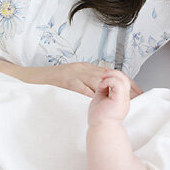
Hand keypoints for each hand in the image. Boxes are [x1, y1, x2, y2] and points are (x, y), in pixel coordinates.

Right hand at [22, 63, 142, 97]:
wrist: (29, 78)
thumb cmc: (50, 83)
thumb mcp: (71, 80)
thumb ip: (86, 85)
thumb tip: (102, 95)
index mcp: (85, 69)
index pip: (110, 74)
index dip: (126, 82)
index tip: (140, 92)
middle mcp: (82, 69)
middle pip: (109, 76)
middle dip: (125, 86)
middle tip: (140, 97)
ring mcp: (73, 74)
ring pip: (97, 80)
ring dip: (112, 90)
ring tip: (126, 100)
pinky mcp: (64, 80)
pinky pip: (79, 87)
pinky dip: (91, 94)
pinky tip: (100, 101)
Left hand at [88, 69, 134, 125]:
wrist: (99, 128)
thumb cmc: (99, 117)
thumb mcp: (101, 98)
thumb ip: (104, 89)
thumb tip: (103, 81)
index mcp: (121, 98)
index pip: (123, 82)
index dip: (115, 75)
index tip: (105, 73)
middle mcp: (124, 98)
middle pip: (125, 79)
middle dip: (114, 73)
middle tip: (103, 74)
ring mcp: (123, 99)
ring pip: (123, 79)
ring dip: (111, 76)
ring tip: (102, 80)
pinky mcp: (119, 100)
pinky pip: (118, 84)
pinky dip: (109, 81)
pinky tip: (102, 86)